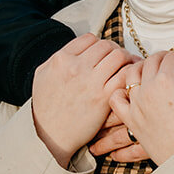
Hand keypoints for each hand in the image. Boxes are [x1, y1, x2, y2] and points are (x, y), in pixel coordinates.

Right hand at [31, 34, 139, 168]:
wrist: (50, 135)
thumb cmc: (45, 107)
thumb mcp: (42, 74)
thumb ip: (58, 57)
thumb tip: (76, 48)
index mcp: (61, 58)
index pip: (90, 39)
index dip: (99, 43)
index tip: (103, 52)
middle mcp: (76, 67)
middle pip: (106, 45)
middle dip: (115, 50)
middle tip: (119, 58)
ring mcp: (91, 82)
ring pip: (119, 56)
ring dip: (126, 59)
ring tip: (128, 66)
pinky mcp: (103, 98)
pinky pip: (124, 76)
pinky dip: (130, 74)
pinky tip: (130, 79)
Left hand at [110, 51, 173, 165]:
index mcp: (167, 81)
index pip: (170, 58)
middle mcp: (148, 90)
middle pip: (149, 62)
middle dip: (159, 58)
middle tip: (167, 62)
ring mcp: (137, 105)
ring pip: (129, 76)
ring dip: (138, 69)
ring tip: (147, 71)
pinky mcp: (132, 121)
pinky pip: (116, 102)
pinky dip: (118, 94)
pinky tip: (128, 91)